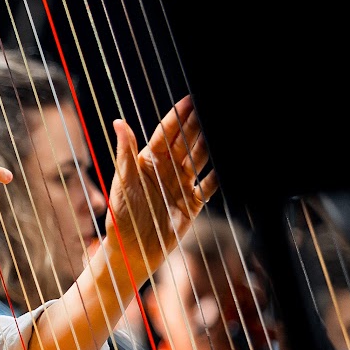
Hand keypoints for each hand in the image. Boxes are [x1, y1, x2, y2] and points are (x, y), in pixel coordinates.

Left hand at [103, 95, 218, 277]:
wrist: (132, 250)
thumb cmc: (121, 215)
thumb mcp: (122, 181)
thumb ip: (125, 152)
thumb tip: (119, 122)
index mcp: (148, 160)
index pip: (166, 132)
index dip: (178, 116)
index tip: (190, 99)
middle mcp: (167, 168)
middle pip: (186, 141)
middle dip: (198, 123)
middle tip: (211, 105)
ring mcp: (181, 184)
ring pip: (200, 158)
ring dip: (211, 143)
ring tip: (222, 126)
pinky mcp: (193, 202)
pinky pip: (210, 184)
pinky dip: (220, 173)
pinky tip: (230, 161)